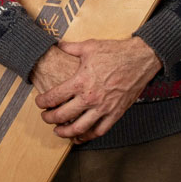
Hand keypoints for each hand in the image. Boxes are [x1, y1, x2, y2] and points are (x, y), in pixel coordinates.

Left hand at [33, 37, 160, 142]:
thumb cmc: (116, 52)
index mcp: (81, 81)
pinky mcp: (115, 113)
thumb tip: (58, 45)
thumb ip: (70, 48)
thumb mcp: (90, 46)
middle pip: (63, 115)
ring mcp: (103, 108)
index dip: (43, 102)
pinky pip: (99, 131)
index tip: (39, 103)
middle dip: (49, 118)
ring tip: (58, 131)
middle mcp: (90, 97)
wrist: (141, 59)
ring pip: (79, 128)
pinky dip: (87, 136)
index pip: (54, 97)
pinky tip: (80, 136)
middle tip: (45, 117)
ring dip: (65, 132)